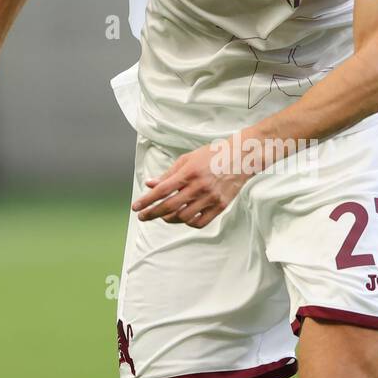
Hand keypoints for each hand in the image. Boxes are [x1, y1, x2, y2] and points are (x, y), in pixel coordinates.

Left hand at [131, 141, 250, 227]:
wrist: (241, 157)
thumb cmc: (213, 155)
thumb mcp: (188, 159)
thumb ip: (168, 174)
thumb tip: (150, 184)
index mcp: (189, 173)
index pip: (162, 191)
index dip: (146, 200)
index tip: (136, 207)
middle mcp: (199, 187)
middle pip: (169, 206)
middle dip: (152, 213)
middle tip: (143, 216)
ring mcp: (210, 198)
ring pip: (183, 217)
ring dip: (170, 218)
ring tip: (164, 215)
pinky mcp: (220, 206)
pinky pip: (200, 222)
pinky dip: (188, 222)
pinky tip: (184, 218)